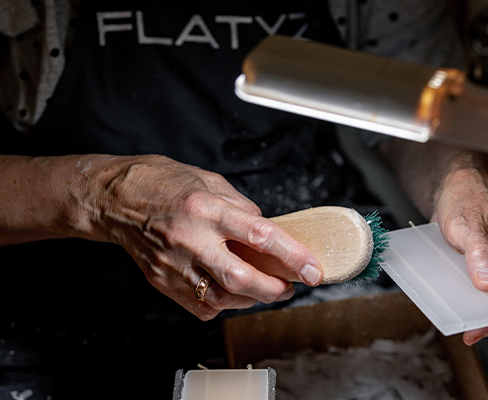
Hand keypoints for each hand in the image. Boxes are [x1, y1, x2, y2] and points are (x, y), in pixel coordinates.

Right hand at [87, 155, 322, 320]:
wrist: (115, 199)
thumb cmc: (162, 184)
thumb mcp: (211, 182)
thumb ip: (242, 208)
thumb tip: (268, 232)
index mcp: (207, 208)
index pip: (261, 236)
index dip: (293, 256)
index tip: (312, 269)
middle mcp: (191, 239)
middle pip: (242, 278)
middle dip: (274, 290)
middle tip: (289, 288)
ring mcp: (174, 264)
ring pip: (223, 298)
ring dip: (252, 299)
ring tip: (262, 288)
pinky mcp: (162, 281)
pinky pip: (201, 306)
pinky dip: (223, 303)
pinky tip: (229, 291)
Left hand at [431, 167, 487, 344]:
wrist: (457, 184)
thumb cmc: (466, 198)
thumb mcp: (467, 224)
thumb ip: (480, 252)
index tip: (483, 327)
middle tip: (469, 331)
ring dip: (481, 310)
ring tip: (462, 321)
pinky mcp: (483, 261)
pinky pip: (481, 284)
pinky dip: (471, 296)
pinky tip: (456, 301)